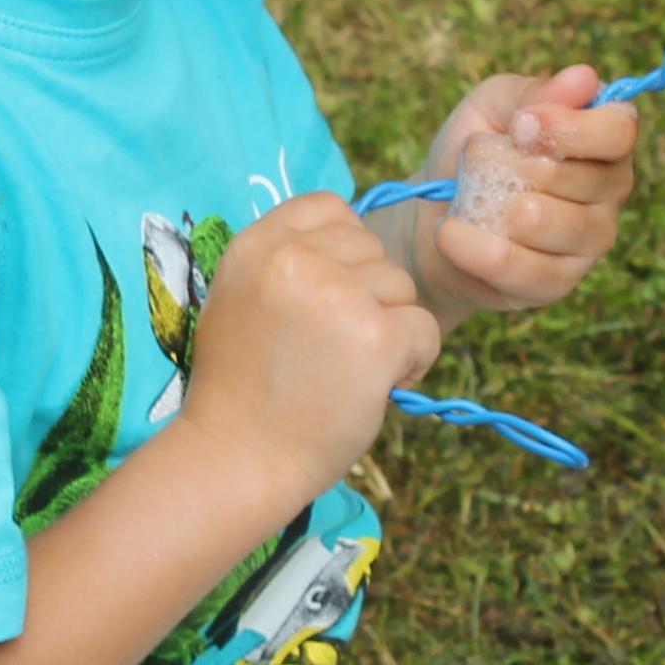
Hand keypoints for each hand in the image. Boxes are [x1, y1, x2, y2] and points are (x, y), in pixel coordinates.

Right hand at [176, 194, 442, 509]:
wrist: (239, 457)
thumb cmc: (241, 389)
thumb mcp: (238, 299)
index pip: (330, 208)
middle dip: (368, 294)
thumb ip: (284, 262)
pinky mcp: (376, 337)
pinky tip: (376, 386)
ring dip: (390, 328)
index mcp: (257, 245)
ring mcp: (338, 296)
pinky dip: (413, 361)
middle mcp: (295, 259)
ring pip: (402, 287)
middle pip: (373, 248)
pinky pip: (425, 329)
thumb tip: (345, 239)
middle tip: (333, 347)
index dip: (344, 249)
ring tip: (348, 371)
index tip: (330, 294)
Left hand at [416, 65, 640, 315]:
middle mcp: (609, 191)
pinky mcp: (557, 283)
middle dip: (519, 168)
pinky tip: (451, 234)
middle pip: (583, 179)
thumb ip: (532, 93)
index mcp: (604, 140)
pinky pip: (525, 269)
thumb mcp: (491, 107)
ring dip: (498, 208)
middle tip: (482, 164)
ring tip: (469, 200)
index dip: (569, 128)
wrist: (432, 216)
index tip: (519, 126)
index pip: (619, 130)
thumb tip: (582, 78)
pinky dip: (477, 249)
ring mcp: (588, 242)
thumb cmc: (472, 155)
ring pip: (555, 223)